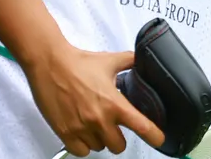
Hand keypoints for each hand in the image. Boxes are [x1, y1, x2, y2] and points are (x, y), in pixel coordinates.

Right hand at [24, 42, 165, 155]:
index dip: (154, 136)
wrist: (50, 64)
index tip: (160, 140)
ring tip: (95, 124)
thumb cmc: (78, 62)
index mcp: (114, 103)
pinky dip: (84, 145)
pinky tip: (83, 132)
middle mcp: (100, 119)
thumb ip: (129, 62)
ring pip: (99, 148)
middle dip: (119, 138)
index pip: (141, 126)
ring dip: (100, 139)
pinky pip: (81, 152)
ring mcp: (81, 129)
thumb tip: (141, 60)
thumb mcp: (110, 60)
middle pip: (118, 146)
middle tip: (115, 127)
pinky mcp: (65, 133)